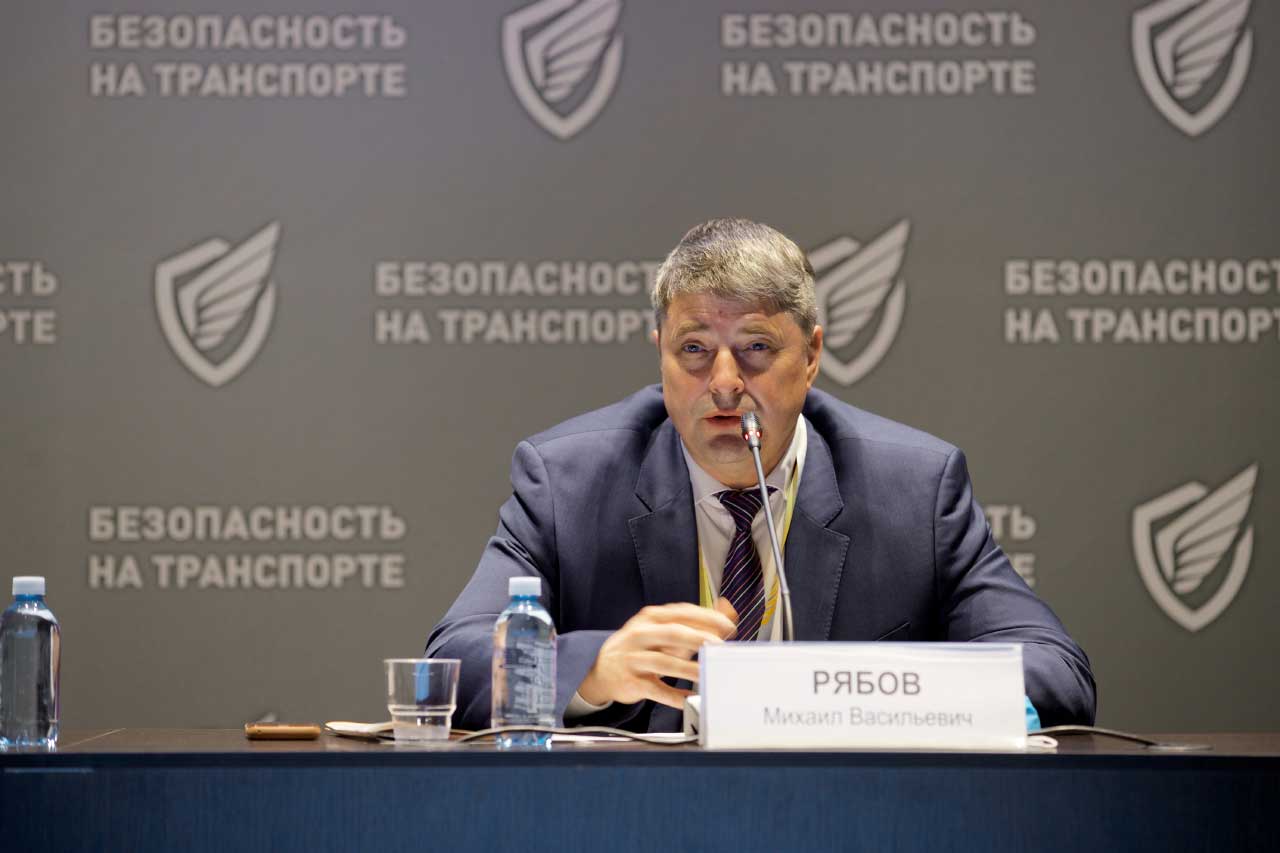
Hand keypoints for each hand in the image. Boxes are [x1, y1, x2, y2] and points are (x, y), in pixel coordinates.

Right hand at [577, 602, 736, 708]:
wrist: (603, 671)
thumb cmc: (641, 648)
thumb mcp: (664, 629)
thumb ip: (697, 621)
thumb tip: (728, 610)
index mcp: (651, 618)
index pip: (681, 613)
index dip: (706, 618)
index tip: (728, 626)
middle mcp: (640, 634)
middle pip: (672, 633)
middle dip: (699, 639)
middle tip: (720, 647)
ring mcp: (634, 658)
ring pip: (665, 662)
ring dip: (690, 670)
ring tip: (709, 675)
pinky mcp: (631, 682)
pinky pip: (657, 690)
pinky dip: (675, 697)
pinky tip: (690, 699)